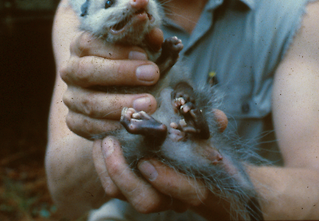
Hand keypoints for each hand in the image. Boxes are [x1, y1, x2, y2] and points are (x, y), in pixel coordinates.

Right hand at [60, 27, 163, 139]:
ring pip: (89, 102)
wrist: (109, 88)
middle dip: (121, 73)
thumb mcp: (136, 46)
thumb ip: (145, 40)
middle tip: (152, 75)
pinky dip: (112, 127)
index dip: (116, 49)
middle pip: (86, 70)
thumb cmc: (127, 61)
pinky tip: (133, 123)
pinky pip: (88, 126)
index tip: (144, 54)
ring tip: (150, 104)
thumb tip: (156, 35)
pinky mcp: (74, 120)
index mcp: (80, 46)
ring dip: (121, 104)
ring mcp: (71, 97)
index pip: (89, 42)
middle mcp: (71, 70)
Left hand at [92, 109, 236, 216]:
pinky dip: (100, 163)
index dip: (167, 180)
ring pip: (121, 194)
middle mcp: (171, 197)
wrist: (189, 163)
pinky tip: (100, 141)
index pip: (187, 193)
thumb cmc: (202, 147)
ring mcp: (148, 193)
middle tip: (113, 143)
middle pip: (145, 201)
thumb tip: (218, 117)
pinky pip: (110, 185)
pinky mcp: (130, 187)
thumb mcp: (209, 136)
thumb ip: (212, 128)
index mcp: (197, 186)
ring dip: (107, 166)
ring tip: (104, 138)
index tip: (149, 160)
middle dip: (123, 174)